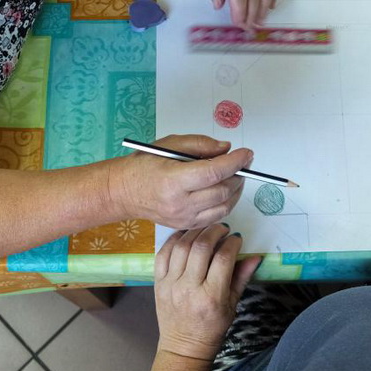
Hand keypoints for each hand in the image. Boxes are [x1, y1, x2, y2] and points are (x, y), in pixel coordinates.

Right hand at [108, 135, 249, 228]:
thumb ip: (200, 144)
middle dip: (239, 175)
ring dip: (236, 190)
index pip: (213, 173)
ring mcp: (184, 218)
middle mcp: (180, 203)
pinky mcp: (186, 225)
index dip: (235, 162)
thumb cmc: (144, 165)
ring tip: (235, 175)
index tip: (247, 153)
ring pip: (224, 207)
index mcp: (173, 180)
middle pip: (222, 191)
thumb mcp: (169, 144)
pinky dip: (226, 203)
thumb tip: (226, 149)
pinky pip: (216, 217)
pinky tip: (223, 190)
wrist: (123, 192)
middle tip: (243, 162)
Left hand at [154, 224, 260, 361]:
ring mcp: (170, 284)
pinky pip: (163, 254)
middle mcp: (189, 288)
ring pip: (181, 246)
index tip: (237, 238)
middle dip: (214, 232)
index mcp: (211, 296)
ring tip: (205, 230)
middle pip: (201, 247)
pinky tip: (185, 236)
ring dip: (195, 232)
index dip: (232, 243)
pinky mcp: (158, 283)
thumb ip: (242, 277)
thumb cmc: (212, 328)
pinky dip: (174, 240)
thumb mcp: (232, 305)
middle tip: (222, 229)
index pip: (223, 259)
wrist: (184, 346)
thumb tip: (256, 256)